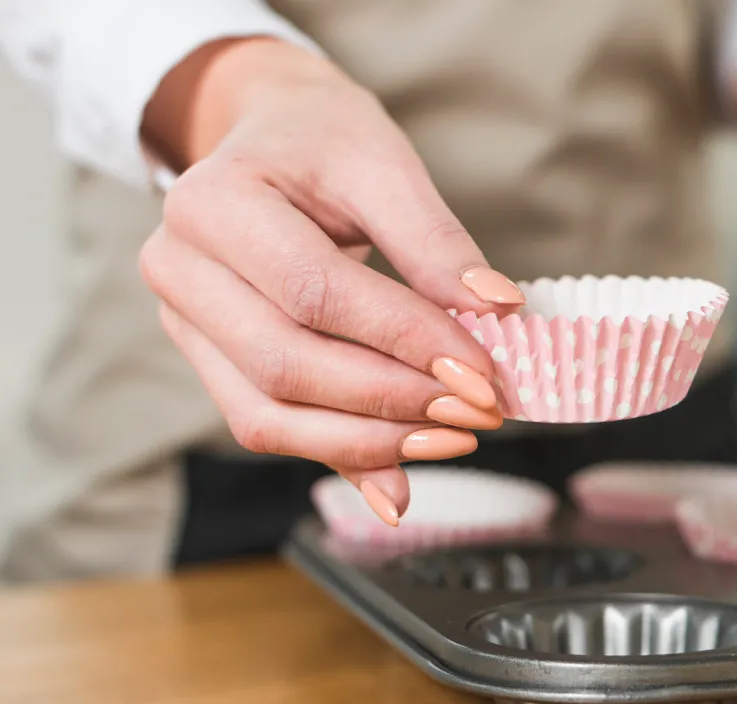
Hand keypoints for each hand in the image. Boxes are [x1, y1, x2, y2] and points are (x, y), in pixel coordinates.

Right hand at [138, 38, 520, 524]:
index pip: (315, 291)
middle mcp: (179, 268)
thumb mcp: (383, 165)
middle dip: (392, 401)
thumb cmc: (323, 143)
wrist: (265, 138)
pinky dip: (340, 452)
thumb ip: (435, 241)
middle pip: (285, 364)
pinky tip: (403, 472)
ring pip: (267, 415)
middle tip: (480, 412)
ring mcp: (185, 324)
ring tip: (453, 437)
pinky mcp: (210, 362)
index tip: (481, 371)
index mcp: (212, 202)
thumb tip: (499, 311)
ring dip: (369, 442)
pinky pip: (269, 424)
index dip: (403, 339)